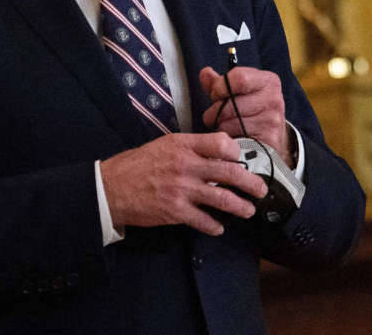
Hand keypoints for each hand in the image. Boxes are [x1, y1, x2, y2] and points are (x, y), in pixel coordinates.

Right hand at [99, 132, 267, 235]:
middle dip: (251, 183)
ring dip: (241, 207)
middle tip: (260, 189)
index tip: (242, 159)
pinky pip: (204, 221)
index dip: (237, 152)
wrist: (112, 187)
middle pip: (230, 172)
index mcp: (183, 145)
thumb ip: (190, 148)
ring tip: (249, 210)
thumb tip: (217, 154)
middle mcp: (186, 165)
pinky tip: (219, 227)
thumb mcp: (164, 145)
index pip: (221, 144)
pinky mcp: (176, 211)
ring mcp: (182, 189)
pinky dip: (215, 226)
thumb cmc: (137, 164)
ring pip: (223, 199)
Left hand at [199, 65, 288, 158]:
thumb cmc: (250, 111)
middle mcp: (273, 99)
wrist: (271, 139)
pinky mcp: (267, 140)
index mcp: (268, 81)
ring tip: (227, 125)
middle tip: (218, 114)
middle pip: (229, 102)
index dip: (220, 87)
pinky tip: (234, 136)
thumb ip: (219, 83)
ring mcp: (272, 121)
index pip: (239, 77)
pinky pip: (233, 138)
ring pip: (228, 122)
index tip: (216, 94)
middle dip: (215, 110)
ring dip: (220, 126)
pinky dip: (228, 138)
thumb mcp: (237, 92)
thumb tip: (205, 73)